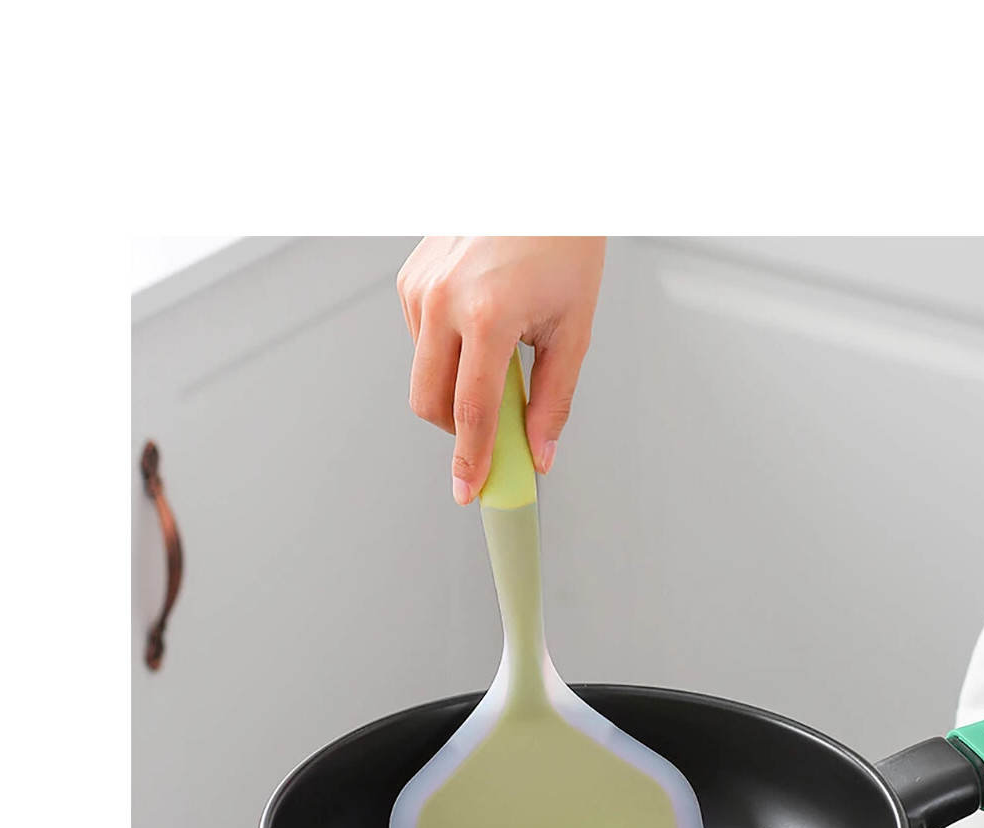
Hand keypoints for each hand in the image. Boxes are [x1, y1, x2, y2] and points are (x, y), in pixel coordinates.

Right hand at [396, 237, 605, 503]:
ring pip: (424, 375)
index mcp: (487, 313)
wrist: (536, 180)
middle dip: (459, 431)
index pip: (471, 410)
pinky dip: (448, 353)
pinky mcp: (409, 279)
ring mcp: (419, 287)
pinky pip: (421, 342)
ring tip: (500, 356)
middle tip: (495, 431)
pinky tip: (481, 325)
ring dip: (456, 388)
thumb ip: (554, 399)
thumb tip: (538, 453)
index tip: (468, 492)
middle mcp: (442, 299)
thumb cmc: (564, 243)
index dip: (470, 459)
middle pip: (431, 403)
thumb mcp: (574, 327)